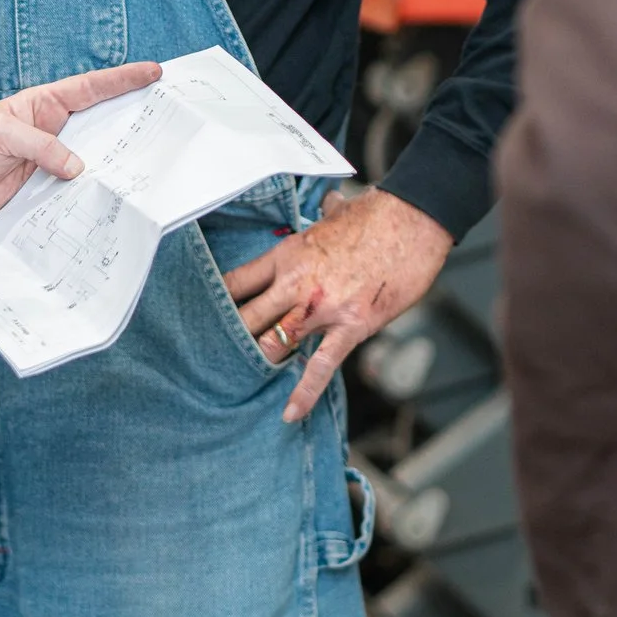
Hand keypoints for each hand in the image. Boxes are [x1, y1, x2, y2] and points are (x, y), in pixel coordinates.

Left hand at [0, 62, 162, 234]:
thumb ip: (40, 145)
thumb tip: (77, 167)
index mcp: (42, 106)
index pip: (90, 88)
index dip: (122, 80)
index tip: (154, 72)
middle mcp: (52, 133)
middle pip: (102, 124)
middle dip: (133, 120)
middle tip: (169, 120)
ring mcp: (51, 164)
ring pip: (94, 162)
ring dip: (117, 165)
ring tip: (151, 165)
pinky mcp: (45, 194)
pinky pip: (76, 194)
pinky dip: (93, 198)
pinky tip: (113, 203)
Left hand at [223, 187, 452, 422]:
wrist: (413, 219)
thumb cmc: (377, 215)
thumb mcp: (335, 214)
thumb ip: (323, 217)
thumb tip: (331, 203)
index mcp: (287, 255)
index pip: (236, 281)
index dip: (217, 302)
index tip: (204, 317)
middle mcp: (296, 283)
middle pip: (247, 318)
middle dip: (230, 339)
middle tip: (214, 358)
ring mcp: (321, 308)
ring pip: (274, 343)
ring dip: (259, 362)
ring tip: (244, 381)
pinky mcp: (351, 326)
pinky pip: (321, 366)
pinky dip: (304, 392)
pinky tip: (290, 412)